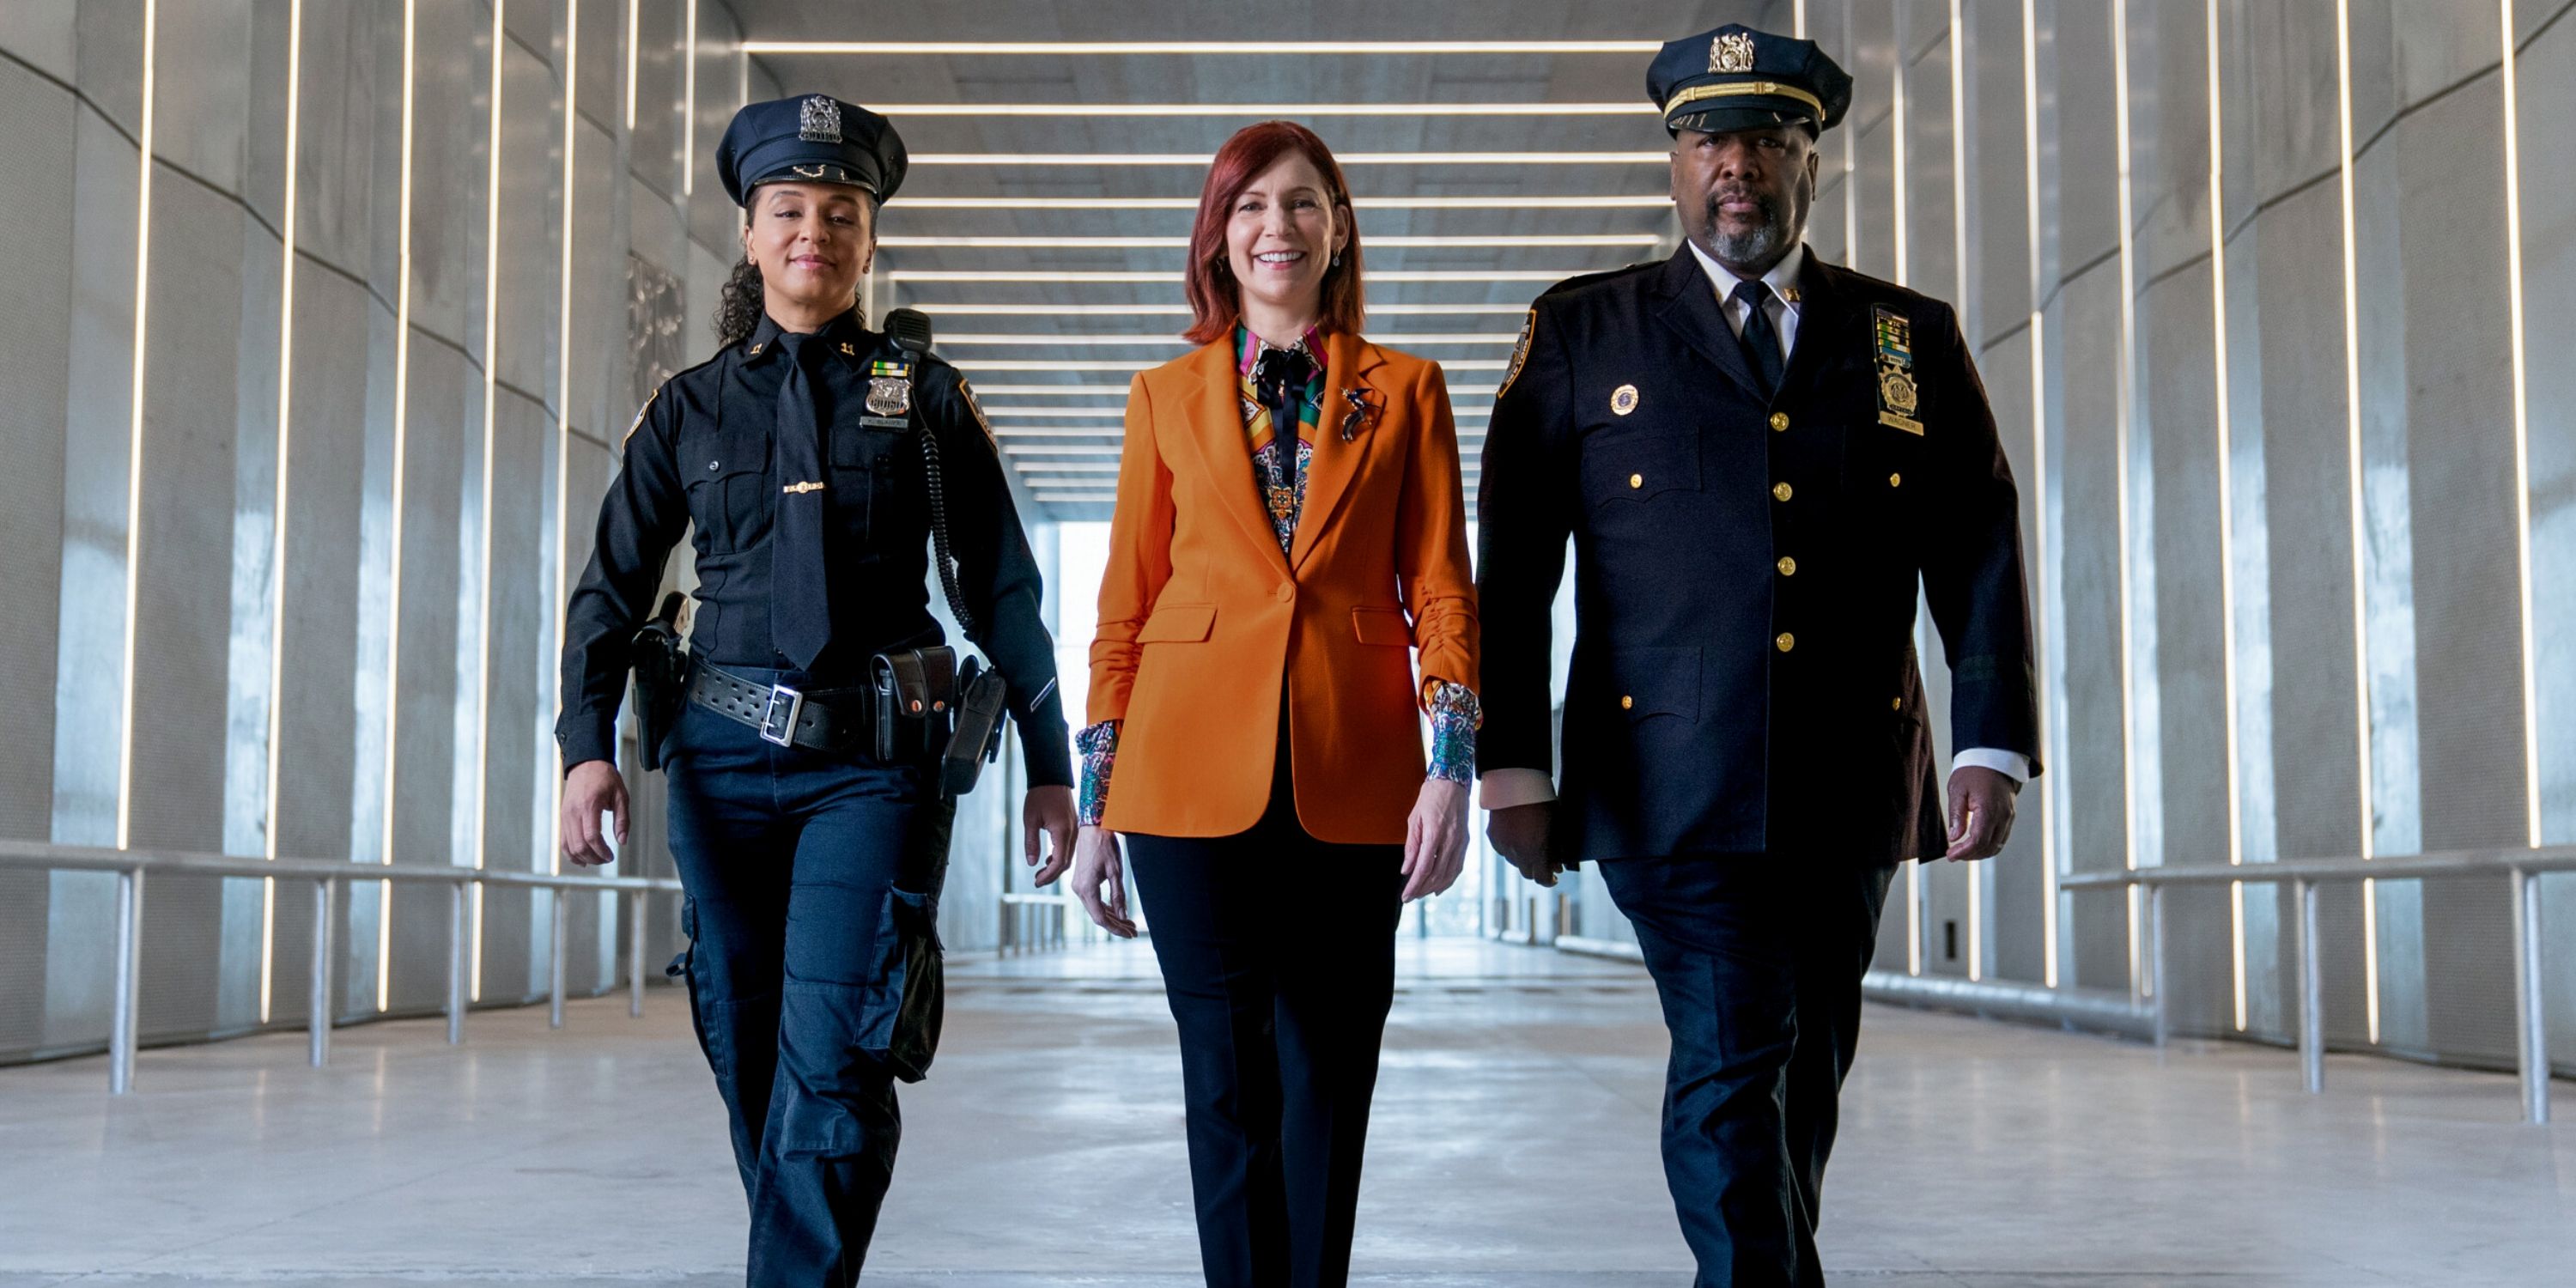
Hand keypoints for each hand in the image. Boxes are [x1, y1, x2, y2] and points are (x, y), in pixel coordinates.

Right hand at [560, 759, 626, 867]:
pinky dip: (570, 853)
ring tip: (597, 860)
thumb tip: (622, 841)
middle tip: (606, 859)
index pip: (591, 836)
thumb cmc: (605, 778)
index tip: (611, 856)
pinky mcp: (562, 817)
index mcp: (589, 805)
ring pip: (568, 845)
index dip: (601, 851)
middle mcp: (573, 812)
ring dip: (583, 857)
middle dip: (593, 857)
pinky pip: (562, 840)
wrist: (586, 763)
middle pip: (579, 845)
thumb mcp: (621, 796)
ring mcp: (565, 815)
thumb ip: (623, 820)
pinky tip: (581, 860)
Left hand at [1024, 784, 1076, 884]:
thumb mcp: (1030, 820)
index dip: (1048, 876)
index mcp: (1063, 832)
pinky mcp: (1073, 826)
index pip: (1059, 862)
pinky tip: (1048, 859)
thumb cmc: (1040, 796)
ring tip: (1041, 872)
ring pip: (1069, 856)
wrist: (1052, 777)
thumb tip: (1032, 863)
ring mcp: (1075, 829)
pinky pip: (1069, 847)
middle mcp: (1073, 833)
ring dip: (1056, 866)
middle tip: (1038, 881)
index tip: (1037, 881)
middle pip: (1066, 862)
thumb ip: (1031, 843)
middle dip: (1052, 875)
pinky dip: (1060, 856)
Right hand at [1068, 825, 1136, 937]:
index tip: (1130, 934)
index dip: (1116, 929)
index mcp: (1086, 889)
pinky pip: (1094, 901)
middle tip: (1134, 931)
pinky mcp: (1082, 882)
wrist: (1092, 828)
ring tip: (1130, 923)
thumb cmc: (1105, 846)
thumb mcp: (1115, 872)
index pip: (1101, 918)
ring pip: (1096, 909)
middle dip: (1117, 925)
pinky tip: (1119, 912)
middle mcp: (1079, 890)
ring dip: (1113, 917)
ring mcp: (1079, 886)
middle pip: (1098, 916)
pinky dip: (1106, 908)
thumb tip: (1123, 916)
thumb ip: (1118, 895)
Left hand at [1401, 778, 1470, 901]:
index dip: (1414, 884)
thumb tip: (1406, 869)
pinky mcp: (1466, 842)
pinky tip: (1439, 886)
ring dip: (1434, 887)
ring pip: (1449, 873)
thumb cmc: (1431, 796)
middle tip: (1410, 896)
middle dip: (1422, 889)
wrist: (1453, 781)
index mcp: (1435, 832)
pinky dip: (1449, 879)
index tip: (1406, 895)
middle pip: (1437, 874)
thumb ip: (1411, 846)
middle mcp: (1451, 839)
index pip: (1424, 867)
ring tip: (1422, 893)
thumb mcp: (1414, 819)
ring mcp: (1461, 841)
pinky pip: (1458, 866)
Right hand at [1487, 801, 1560, 886]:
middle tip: (1544, 860)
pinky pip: (1503, 850)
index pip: (1542, 879)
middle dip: (1537, 869)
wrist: (1515, 782)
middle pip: (1528, 873)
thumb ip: (1556, 849)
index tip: (1554, 877)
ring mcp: (1503, 846)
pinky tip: (1517, 836)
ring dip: (1524, 858)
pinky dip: (1511, 848)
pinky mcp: (1493, 837)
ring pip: (1514, 862)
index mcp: (1536, 852)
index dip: (1550, 880)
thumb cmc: (1540, 801)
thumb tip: (1557, 866)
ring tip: (1530, 844)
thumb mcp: (1556, 826)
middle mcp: (1518, 853)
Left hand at [1943, 765, 2018, 860]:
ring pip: (1997, 846)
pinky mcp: (2010, 817)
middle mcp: (2003, 816)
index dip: (1964, 852)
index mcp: (1989, 809)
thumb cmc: (1973, 772)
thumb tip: (1954, 837)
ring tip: (1961, 851)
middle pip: (1989, 847)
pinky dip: (1988, 846)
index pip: (1978, 840)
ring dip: (1979, 853)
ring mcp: (2009, 818)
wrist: (1994, 760)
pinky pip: (2001, 839)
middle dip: (1970, 855)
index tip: (1950, 855)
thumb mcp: (1957, 790)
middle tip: (1952, 854)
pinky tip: (1974, 844)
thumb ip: (1956, 814)